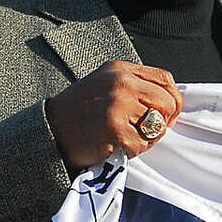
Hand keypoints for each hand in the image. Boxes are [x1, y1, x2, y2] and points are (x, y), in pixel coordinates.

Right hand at [44, 61, 183, 170]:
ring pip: (158, 126)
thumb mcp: (104, 85)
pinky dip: (133, 151)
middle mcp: (121, 82)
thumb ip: (134, 87)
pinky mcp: (115, 128)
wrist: (48, 130)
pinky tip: (115, 146)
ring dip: (147, 138)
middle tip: (146, 132)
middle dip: (162, 122)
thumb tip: (169, 103)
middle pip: (167, 103)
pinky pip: (142, 144)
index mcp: (120, 70)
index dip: (173, 100)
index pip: (165, 79)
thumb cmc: (77, 113)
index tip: (166, 116)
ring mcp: (118, 105)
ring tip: (126, 139)